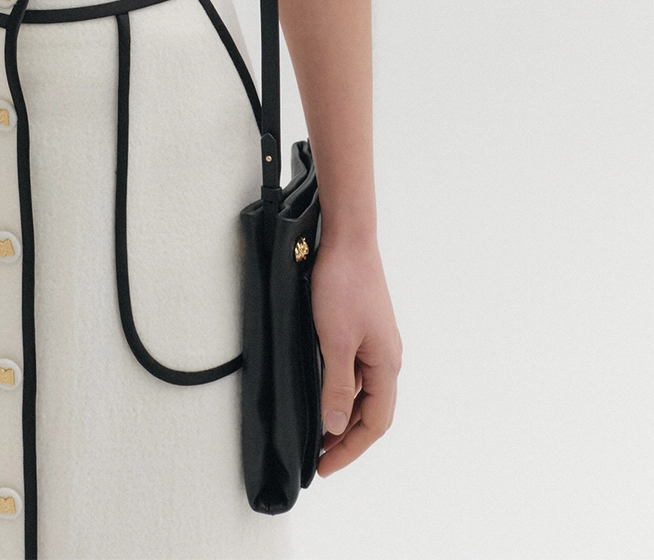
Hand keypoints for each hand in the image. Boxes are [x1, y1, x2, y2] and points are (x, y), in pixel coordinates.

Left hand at [309, 229, 401, 476]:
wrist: (347, 236)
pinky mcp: (362, 327)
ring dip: (342, 414)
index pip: (375, 423)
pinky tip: (320, 390)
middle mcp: (386, 357)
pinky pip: (354, 370)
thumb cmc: (343, 284)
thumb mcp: (335, 341)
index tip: (324, 467)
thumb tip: (336, 427)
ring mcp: (375, 342)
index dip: (350, 449)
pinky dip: (339, 388)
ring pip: (362, 391)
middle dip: (346, 438)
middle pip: (372, 411)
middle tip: (318, 458)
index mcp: (387, 365)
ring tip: (316, 431)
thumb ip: (338, 386)